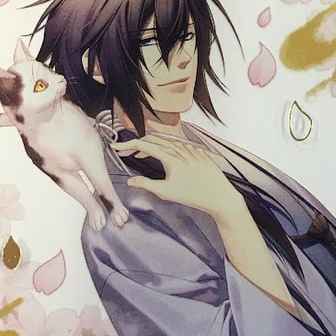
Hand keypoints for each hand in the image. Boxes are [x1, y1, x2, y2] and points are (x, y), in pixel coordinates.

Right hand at [112, 136, 242, 219]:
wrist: (219, 195)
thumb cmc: (194, 195)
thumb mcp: (166, 192)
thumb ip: (146, 184)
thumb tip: (130, 181)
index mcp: (170, 156)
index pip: (144, 145)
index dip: (127, 145)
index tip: (117, 147)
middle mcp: (180, 149)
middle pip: (154, 140)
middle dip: (137, 144)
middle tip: (126, 151)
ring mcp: (191, 149)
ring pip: (167, 142)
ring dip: (152, 145)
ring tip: (142, 153)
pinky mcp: (199, 153)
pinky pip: (180, 145)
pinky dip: (167, 147)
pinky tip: (165, 154)